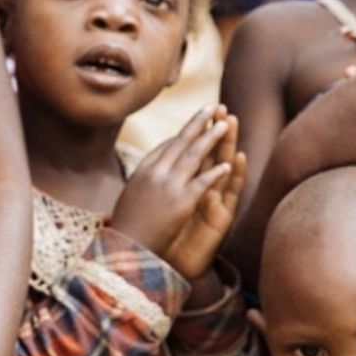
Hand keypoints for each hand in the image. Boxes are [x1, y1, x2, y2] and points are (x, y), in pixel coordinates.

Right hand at [109, 108, 233, 266]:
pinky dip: (216, 172)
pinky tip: (229, 164)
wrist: (126, 248)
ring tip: (225, 125)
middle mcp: (156, 173)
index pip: (166, 146)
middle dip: (198, 123)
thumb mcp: (131, 196)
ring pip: (194, 156)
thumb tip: (148, 175)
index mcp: (143, 170)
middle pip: (181, 142)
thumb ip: (143, 182)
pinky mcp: (181, 202)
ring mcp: (168, 186)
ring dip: (211, 138)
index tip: (196, 123)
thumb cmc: (127, 226)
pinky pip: (203, 183)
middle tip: (213, 107)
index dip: (184, 133)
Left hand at [159, 108, 245, 280]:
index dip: (199, 133)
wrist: (167, 266)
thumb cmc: (162, 237)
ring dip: (229, 145)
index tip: (202, 110)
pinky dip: (234, 175)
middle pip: (213, 156)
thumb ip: (164, 184)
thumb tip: (158, 161)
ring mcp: (215, 203)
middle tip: (222, 108)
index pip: (196, 153)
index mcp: (188, 186)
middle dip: (217, 132)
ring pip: (224, 169)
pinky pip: (231, 194)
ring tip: (232, 122)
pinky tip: (237, 158)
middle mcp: (205, 192)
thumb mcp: (161, 205)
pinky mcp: (221, 218)